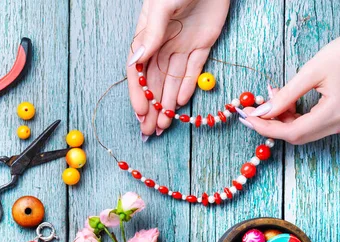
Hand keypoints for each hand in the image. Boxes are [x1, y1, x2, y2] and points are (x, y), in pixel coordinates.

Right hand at [127, 0, 229, 136]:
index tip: (141, 111)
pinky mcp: (203, 43)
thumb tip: (137, 60)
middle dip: (151, 107)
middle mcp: (162, 43)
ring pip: (172, 81)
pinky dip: (187, 86)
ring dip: (167, 104)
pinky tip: (181, 103)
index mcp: (147, 35)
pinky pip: (193, 70)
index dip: (138, 92)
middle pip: (154, 81)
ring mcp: (182, 45)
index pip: (138, 71)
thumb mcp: (163, 5)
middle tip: (149, 131)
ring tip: (164, 126)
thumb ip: (151, 33)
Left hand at [243, 28, 339, 144]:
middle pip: (297, 135)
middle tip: (252, 111)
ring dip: (282, 120)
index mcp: (335, 113)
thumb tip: (262, 111)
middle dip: (271, 124)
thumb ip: (285, 95)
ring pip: (303, 131)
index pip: (292, 131)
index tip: (247, 118)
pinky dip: (294, 116)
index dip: (266, 128)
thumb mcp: (311, 71)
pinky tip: (285, 102)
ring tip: (270, 99)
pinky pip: (312, 124)